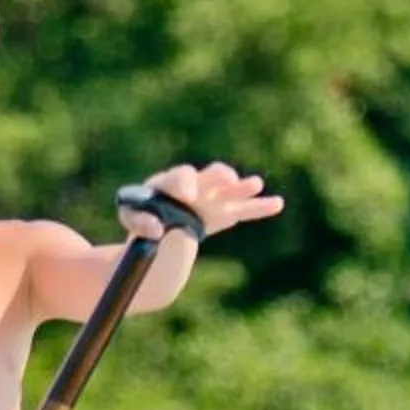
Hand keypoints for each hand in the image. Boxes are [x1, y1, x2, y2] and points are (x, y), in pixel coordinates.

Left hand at [123, 162, 280, 240]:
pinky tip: (277, 204)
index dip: (185, 185)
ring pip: (229, 190)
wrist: (158, 234)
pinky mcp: (223, 213)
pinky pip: (244, 210)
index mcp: (170, 183)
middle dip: (218, 176)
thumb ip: (138, 221)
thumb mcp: (132, 219)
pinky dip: (259, 207)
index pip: (180, 177)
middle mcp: (194, 186)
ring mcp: (211, 198)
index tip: (189, 197)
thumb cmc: (142, 220)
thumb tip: (156, 228)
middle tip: (228, 179)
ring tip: (256, 184)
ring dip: (242, 187)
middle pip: (209, 175)